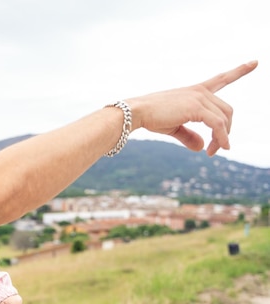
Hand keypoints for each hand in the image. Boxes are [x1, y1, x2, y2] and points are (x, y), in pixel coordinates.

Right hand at [126, 60, 256, 155]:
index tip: (255, 62)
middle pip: (226, 111)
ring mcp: (199, 97)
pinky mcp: (197, 107)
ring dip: (221, 139)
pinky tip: (216, 149)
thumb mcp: (173, 127)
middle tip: (216, 149)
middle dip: (226, 131)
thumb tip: (202, 147)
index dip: (239, 71)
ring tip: (212, 152)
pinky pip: (217, 125)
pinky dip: (220, 138)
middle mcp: (200, 92)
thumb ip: (189, 135)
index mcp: (195, 91)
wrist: (137, 112)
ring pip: (223, 120)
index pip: (221, 79)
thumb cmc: (151, 118)